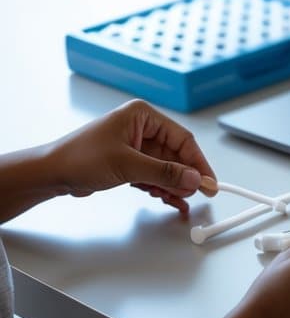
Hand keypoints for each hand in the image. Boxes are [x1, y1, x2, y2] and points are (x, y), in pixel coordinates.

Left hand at [49, 100, 213, 212]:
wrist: (51, 173)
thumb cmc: (80, 157)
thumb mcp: (127, 164)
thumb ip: (164, 172)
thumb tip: (194, 178)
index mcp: (143, 115)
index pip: (181, 138)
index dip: (197, 161)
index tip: (209, 181)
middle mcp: (141, 128)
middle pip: (175, 154)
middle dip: (186, 176)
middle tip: (199, 194)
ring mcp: (135, 147)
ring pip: (165, 167)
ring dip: (174, 185)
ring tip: (183, 202)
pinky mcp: (129, 163)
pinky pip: (153, 176)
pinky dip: (162, 188)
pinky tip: (172, 201)